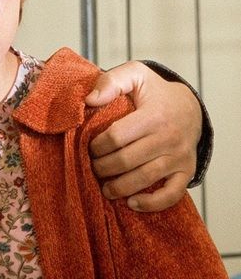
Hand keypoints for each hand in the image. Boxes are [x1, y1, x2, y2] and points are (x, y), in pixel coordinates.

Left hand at [85, 60, 200, 211]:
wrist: (189, 106)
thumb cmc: (154, 92)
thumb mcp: (134, 75)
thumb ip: (111, 81)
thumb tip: (89, 100)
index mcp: (154, 115)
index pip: (116, 137)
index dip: (97, 146)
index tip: (89, 147)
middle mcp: (169, 138)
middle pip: (126, 160)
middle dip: (103, 167)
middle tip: (93, 167)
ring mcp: (179, 157)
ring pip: (145, 179)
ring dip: (120, 187)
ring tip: (105, 188)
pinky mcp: (186, 172)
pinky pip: (172, 194)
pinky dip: (152, 203)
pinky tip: (132, 203)